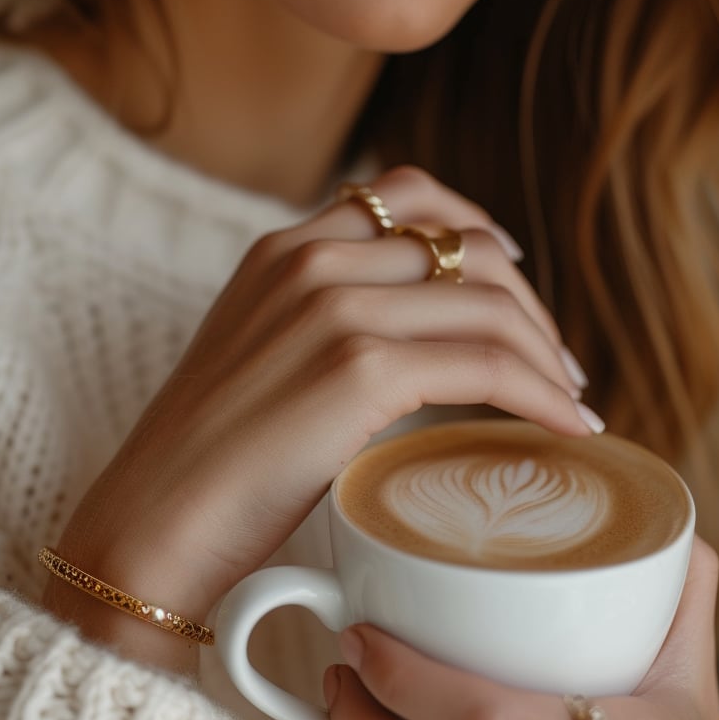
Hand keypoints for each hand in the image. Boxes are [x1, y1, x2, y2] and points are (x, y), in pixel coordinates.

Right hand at [45, 166, 595, 652]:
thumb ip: (316, 331)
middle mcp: (310, 260)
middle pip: (467, 246)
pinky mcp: (356, 367)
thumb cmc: (202, 470)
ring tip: (570, 403)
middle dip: (530, 305)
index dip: (477, 227)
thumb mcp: (255, 364)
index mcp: (281, 251)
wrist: (148, 524)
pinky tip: (568, 428)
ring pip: (490, 301)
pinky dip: (543, 395)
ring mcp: (333, 307)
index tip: (514, 278)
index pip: (406, 195)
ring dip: (549, 354)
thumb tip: (405, 351)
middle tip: (558, 365)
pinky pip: (488, 364)